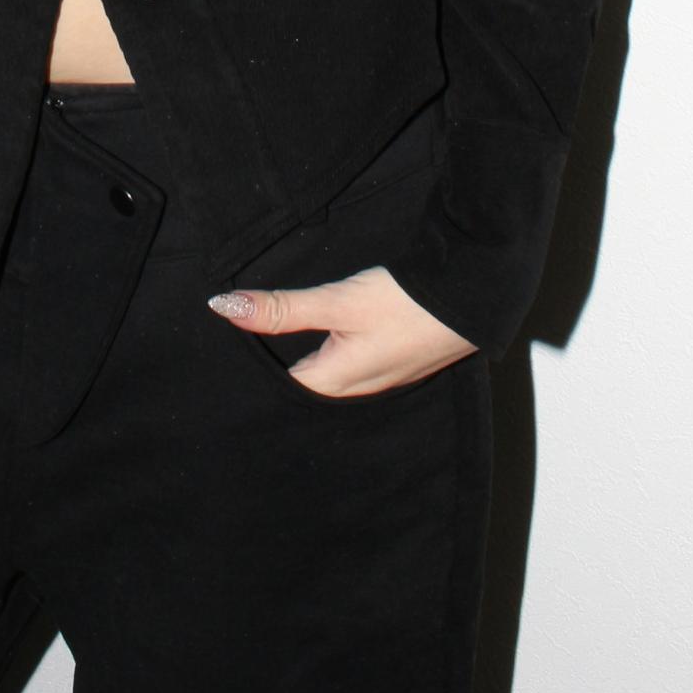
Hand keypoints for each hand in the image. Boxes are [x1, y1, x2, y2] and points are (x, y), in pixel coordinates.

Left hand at [207, 263, 478, 397]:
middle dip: (276, 372)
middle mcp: (355, 394)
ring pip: (328, 379)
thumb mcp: (338, 301)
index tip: (222, 362)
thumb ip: (283, 308)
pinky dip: (334, 355)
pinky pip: (352, 370)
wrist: (469, 299)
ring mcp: (378, 383)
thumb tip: (224, 308)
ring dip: (306, 362)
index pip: (277, 394)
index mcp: (334, 386)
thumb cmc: (405, 304)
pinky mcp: (394, 366)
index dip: (250, 377)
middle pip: (303, 388)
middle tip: (242, 349)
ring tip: (273, 343)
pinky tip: (328, 339)